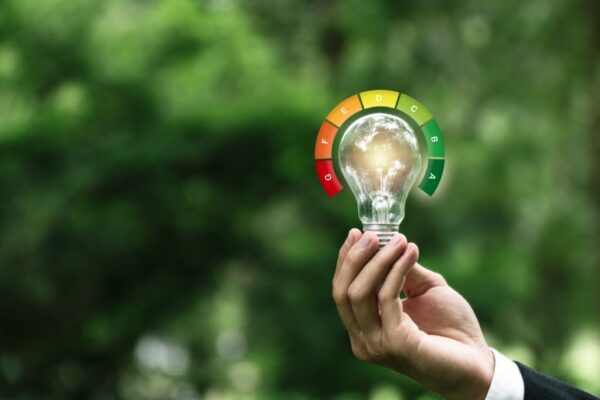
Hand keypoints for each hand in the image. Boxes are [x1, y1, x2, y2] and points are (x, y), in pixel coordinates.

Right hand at [332, 229, 494, 399]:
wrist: (477, 362)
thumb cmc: (451, 328)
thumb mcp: (423, 289)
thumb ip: (402, 271)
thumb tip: (389, 242)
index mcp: (364, 328)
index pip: (342, 291)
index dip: (345, 260)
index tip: (357, 233)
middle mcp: (364, 339)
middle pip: (343, 292)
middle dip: (355, 258)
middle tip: (374, 235)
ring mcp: (376, 344)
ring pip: (359, 293)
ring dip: (378, 261)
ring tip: (400, 241)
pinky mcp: (396, 343)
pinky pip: (386, 297)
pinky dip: (396, 270)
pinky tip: (411, 253)